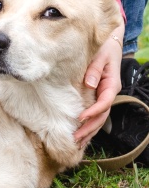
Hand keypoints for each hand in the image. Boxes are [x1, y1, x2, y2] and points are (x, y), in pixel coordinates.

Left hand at [74, 26, 123, 147]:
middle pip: (102, 115)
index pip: (104, 102)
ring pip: (99, 118)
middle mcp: (109, 93)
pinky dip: (89, 125)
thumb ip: (94, 70)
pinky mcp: (98, 96)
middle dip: (89, 128)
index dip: (93, 112)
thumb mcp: (99, 56)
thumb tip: (89, 85)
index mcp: (111, 84)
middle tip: (75, 139)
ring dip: (89, 131)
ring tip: (77, 142)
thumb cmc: (103, 48)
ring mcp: (104, 96)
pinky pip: (95, 113)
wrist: (109, 44)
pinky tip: (82, 134)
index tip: (81, 118)